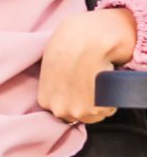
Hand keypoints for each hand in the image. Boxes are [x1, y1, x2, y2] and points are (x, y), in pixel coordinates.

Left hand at [38, 9, 137, 124]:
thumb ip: (53, 83)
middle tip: (88, 84)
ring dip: (98, 102)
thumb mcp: (49, 66)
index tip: (76, 86)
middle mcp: (59, 110)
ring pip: (93, 115)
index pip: (60, 110)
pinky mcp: (97, 110)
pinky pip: (107, 110)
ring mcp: (78, 112)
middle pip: (76, 115)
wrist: (86, 40)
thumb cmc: (67, 46)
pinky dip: (110, 100)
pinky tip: (105, 83)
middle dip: (83, 102)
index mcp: (45, 100)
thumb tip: (61, 86)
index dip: (71, 98)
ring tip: (96, 82)